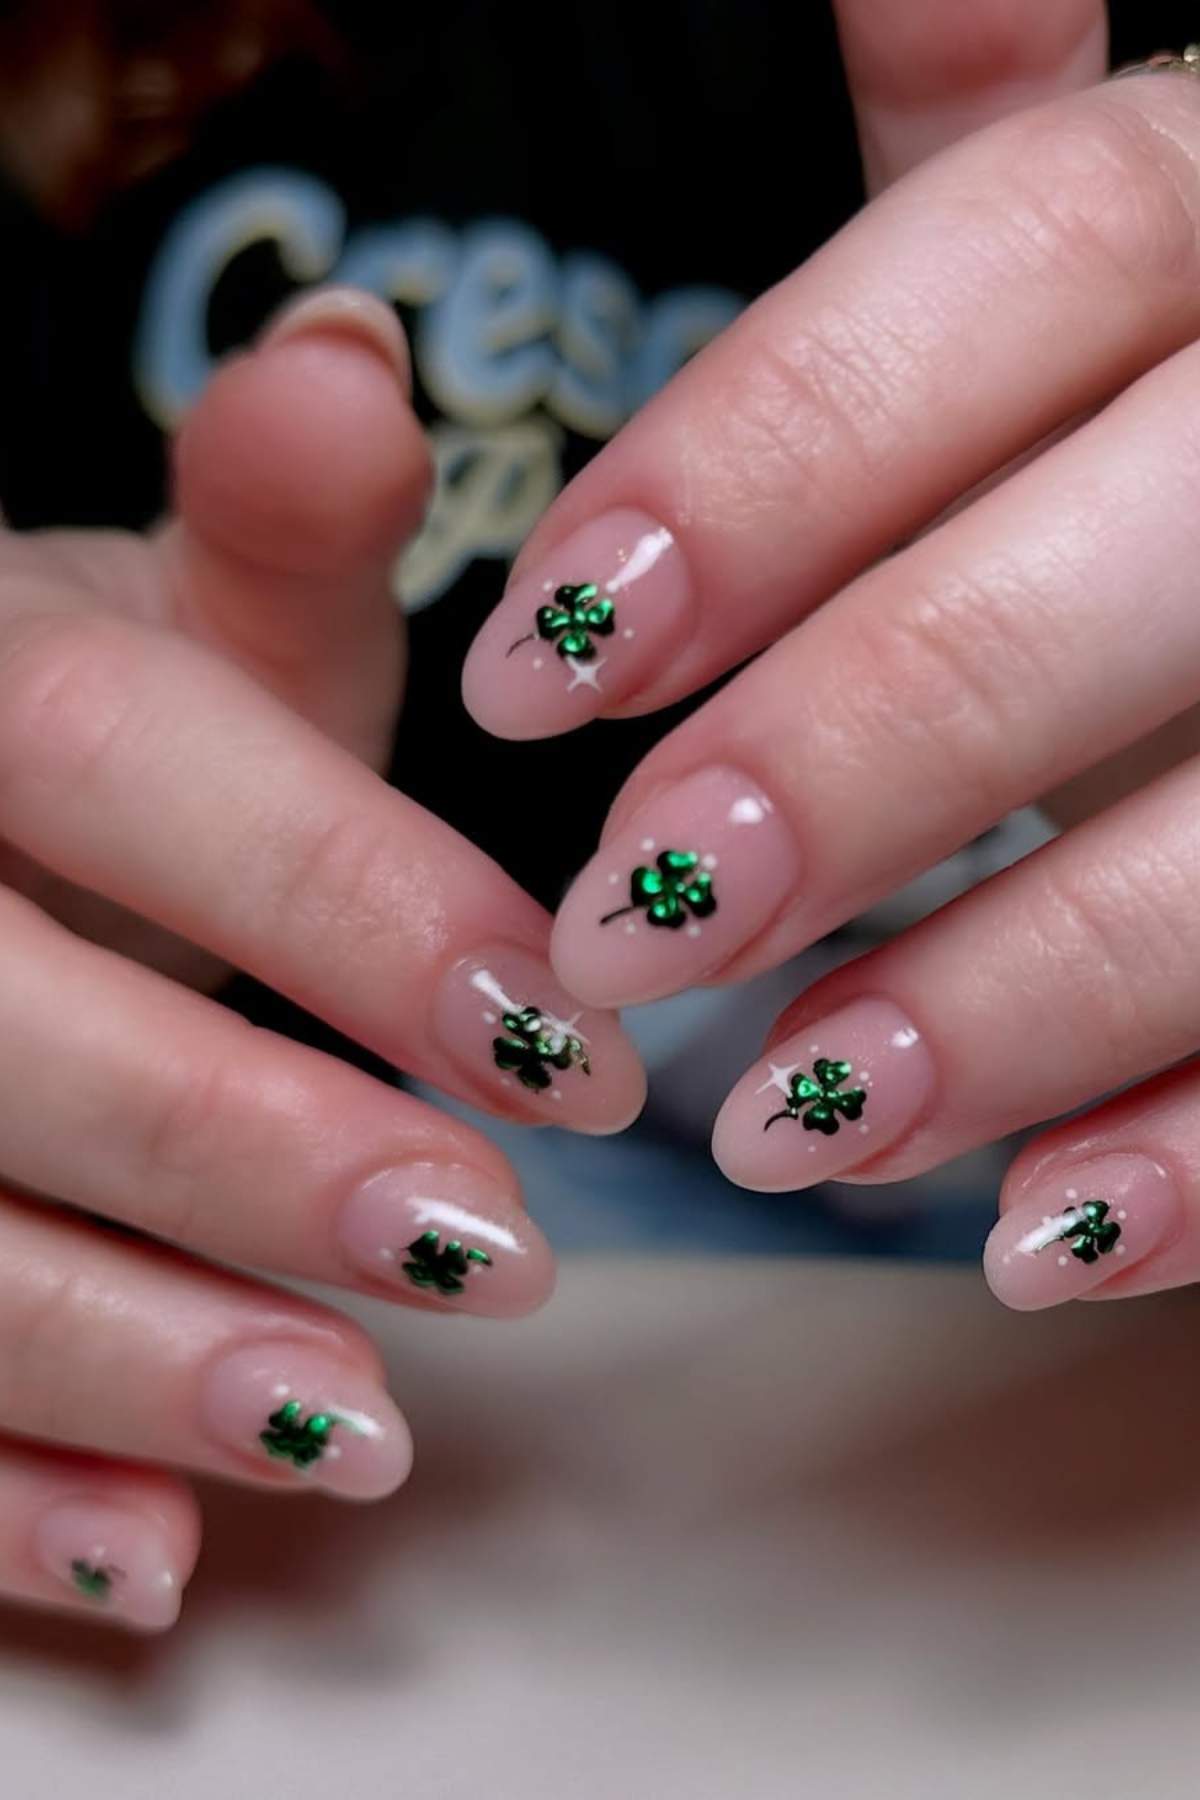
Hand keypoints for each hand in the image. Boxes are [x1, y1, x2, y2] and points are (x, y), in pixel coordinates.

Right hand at [0, 287, 643, 1629]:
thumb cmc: (82, 739)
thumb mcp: (172, 628)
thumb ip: (270, 542)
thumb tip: (352, 358)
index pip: (136, 770)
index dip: (354, 910)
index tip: (574, 1046)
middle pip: (0, 1026)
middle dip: (241, 1153)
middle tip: (484, 1253)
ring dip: (125, 1355)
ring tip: (351, 1436)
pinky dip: (5, 1490)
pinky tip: (157, 1557)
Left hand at [463, 2, 1199, 1313]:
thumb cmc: (1151, 422)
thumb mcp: (1076, 262)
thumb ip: (971, 138)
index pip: (1030, 249)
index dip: (768, 460)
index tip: (541, 659)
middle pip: (1147, 544)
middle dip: (880, 742)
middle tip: (637, 917)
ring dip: (1025, 989)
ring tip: (794, 1118)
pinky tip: (1035, 1232)